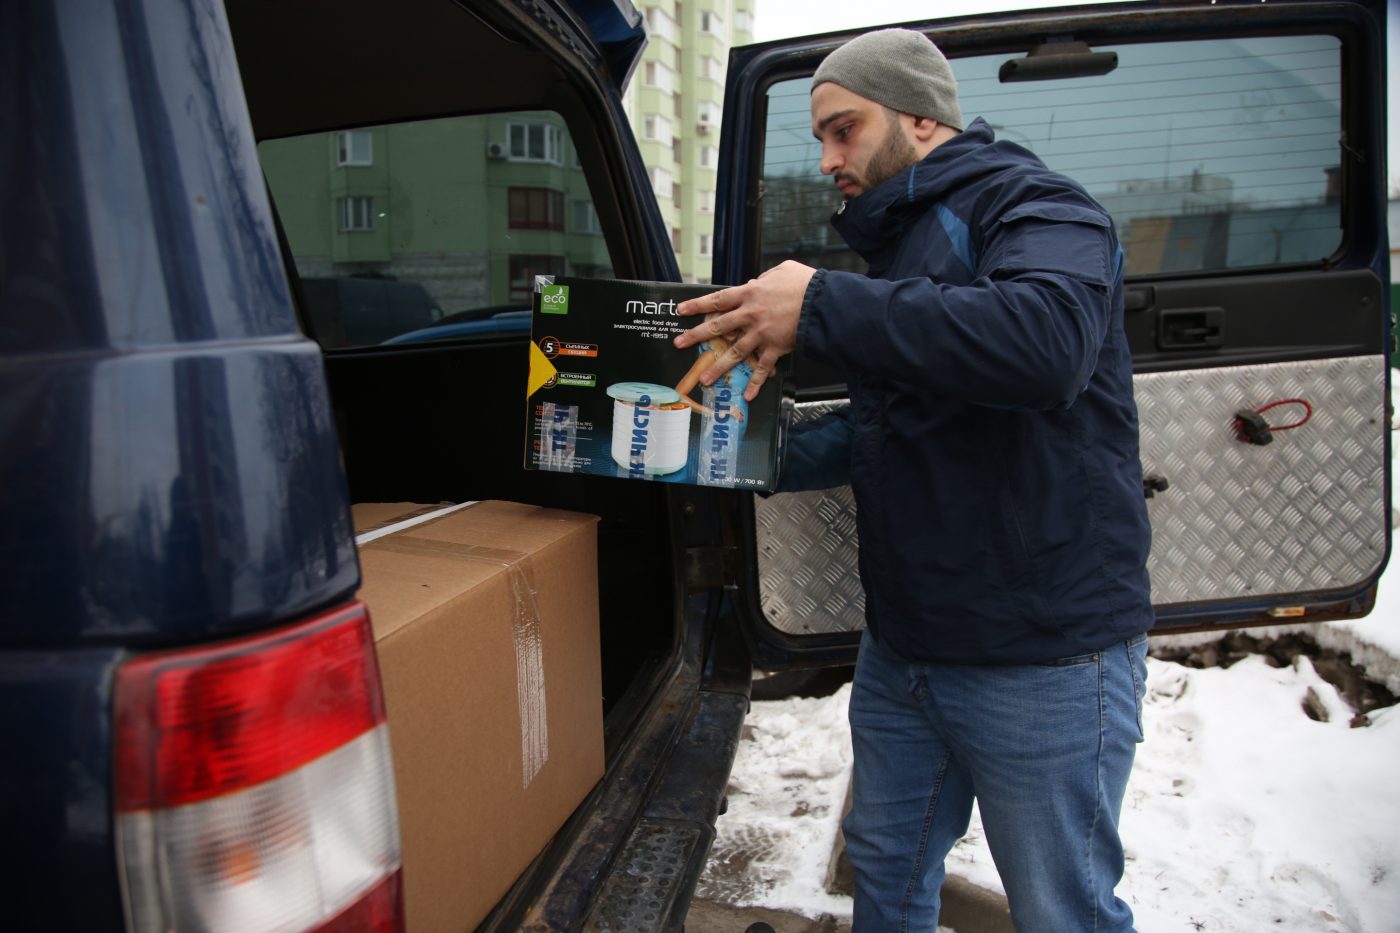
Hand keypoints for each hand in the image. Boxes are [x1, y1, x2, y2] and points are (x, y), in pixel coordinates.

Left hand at [673, 261, 815, 400]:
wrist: (823, 302)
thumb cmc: (804, 283)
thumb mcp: (782, 271)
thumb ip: (764, 278)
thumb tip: (755, 282)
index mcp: (750, 294)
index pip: (718, 299)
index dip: (698, 304)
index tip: (681, 311)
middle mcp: (750, 315)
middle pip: (718, 326)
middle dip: (696, 335)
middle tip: (679, 343)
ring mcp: (761, 334)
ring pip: (734, 353)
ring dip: (718, 367)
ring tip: (705, 379)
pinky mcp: (775, 348)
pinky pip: (762, 369)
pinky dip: (756, 384)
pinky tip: (748, 396)